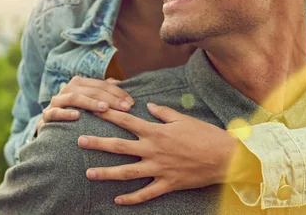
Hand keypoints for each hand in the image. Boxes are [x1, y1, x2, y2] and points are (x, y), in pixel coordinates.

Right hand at [36, 76, 134, 132]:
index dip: (117, 92)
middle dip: (110, 98)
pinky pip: (55, 112)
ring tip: (105, 109)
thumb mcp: (88, 101)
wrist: (50, 126)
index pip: (101, 84)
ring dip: (90, 102)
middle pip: (91, 90)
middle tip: (126, 107)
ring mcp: (57, 101)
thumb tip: (116, 81)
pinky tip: (77, 116)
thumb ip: (101, 91)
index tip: (131, 103)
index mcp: (79, 84)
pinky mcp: (47, 115)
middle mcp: (68, 89)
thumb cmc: (74, 112)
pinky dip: (66, 113)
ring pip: (74, 98)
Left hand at [77, 103, 243, 204]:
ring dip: (107, 173)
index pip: (127, 120)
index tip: (94, 109)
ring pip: (127, 172)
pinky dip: (131, 198)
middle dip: (98, 144)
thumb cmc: (204, 135)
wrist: (225, 157)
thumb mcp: (183, 119)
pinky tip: (117, 200)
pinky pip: (146, 193)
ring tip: (89, 173)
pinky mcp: (167, 184)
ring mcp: (159, 169)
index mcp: (156, 131)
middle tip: (79, 141)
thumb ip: (163, 113)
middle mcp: (153, 150)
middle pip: (120, 147)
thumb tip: (149, 106)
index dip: (109, 114)